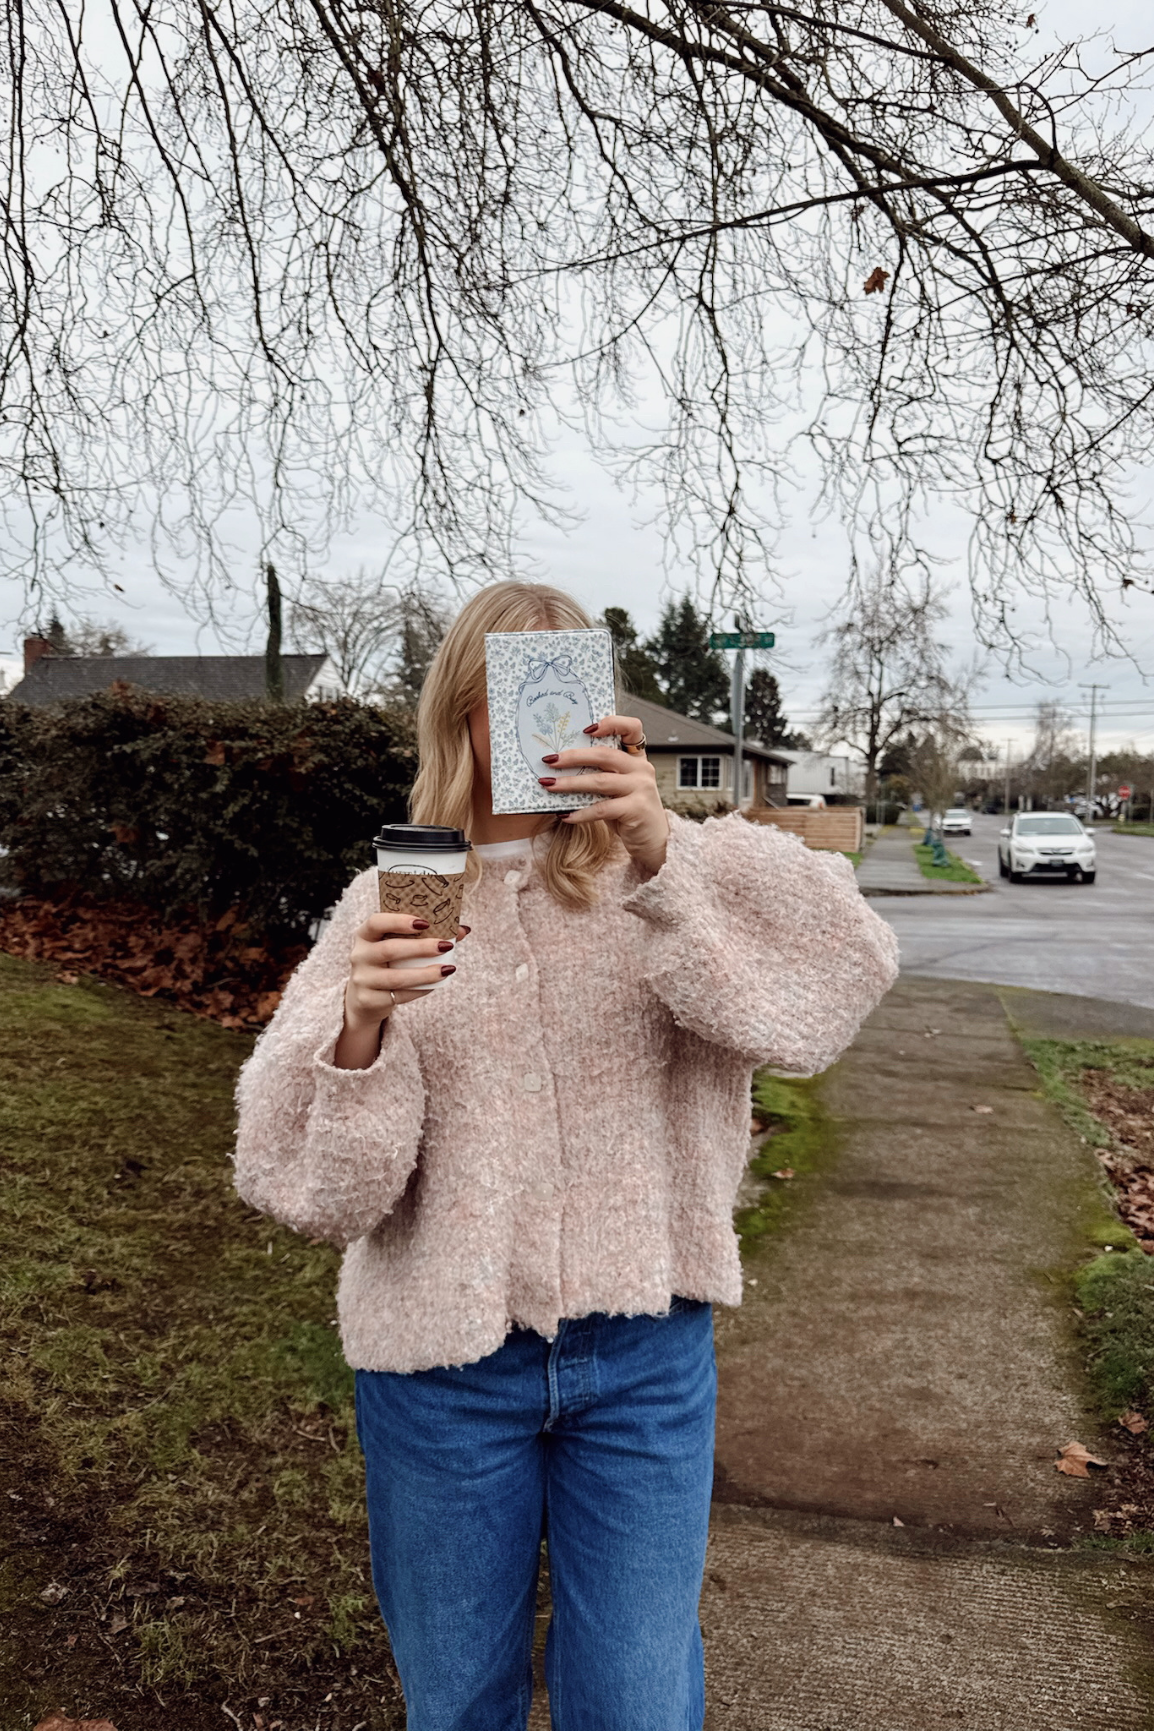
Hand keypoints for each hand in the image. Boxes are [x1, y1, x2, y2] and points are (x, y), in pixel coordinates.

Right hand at [335, 913, 467, 1068]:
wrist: (364, 997)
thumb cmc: (388, 962)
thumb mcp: (397, 945)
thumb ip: (425, 935)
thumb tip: (463, 930)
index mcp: (364, 935)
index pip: (376, 922)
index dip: (399, 921)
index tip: (425, 923)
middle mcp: (359, 955)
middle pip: (389, 950)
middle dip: (420, 947)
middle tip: (445, 945)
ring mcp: (362, 979)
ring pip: (396, 977)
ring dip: (425, 973)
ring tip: (448, 969)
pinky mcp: (369, 1000)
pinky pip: (398, 996)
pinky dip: (420, 990)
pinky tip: (436, 984)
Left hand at [538, 714, 668, 876]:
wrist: (654, 840)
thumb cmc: (629, 811)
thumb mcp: (617, 788)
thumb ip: (600, 774)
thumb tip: (559, 768)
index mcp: (637, 757)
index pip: (632, 728)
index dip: (611, 723)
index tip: (586, 729)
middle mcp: (641, 769)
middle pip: (605, 755)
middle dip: (573, 756)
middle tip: (549, 760)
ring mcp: (641, 788)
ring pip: (600, 781)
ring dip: (570, 783)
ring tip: (549, 785)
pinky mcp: (636, 809)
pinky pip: (602, 808)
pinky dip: (581, 813)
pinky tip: (565, 816)